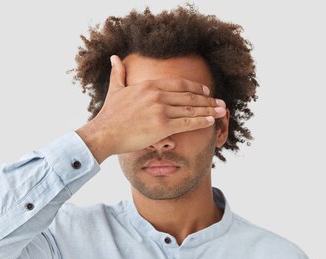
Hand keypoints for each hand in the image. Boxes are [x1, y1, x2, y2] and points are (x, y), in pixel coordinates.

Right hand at [76, 55, 225, 162]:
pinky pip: (188, 123)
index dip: (195, 87)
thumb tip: (114, 58)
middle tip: (220, 102)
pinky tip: (211, 121)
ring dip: (209, 110)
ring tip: (221, 111)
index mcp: (149, 85)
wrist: (104, 133)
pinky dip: (201, 121)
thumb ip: (118, 73)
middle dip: (207, 100)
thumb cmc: (109, 115)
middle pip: (189, 96)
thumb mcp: (115, 89)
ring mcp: (161, 110)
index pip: (179, 83)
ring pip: (191, 109)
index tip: (206, 91)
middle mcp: (157, 95)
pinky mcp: (163, 126)